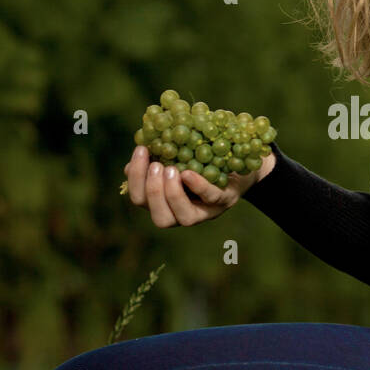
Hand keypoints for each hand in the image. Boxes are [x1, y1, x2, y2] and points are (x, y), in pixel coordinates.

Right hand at [123, 143, 272, 227]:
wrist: (240, 159)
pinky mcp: (226, 201)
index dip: (136, 179)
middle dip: (153, 192)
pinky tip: (189, 174)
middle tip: (157, 166)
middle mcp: (183, 213)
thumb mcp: (176, 158)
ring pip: (185, 218)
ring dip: (172, 195)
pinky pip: (211, 198)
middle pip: (161, 218)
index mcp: (166, 202)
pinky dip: (199, 187)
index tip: (141, 150)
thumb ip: (155, 162)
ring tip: (171, 169)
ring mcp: (206, 211)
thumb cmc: (202, 158)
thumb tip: (129, 167)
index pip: (141, 200)